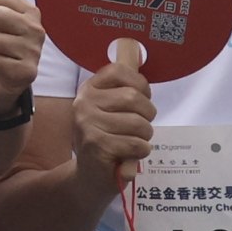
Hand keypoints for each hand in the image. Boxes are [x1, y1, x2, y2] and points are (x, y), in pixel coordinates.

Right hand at [76, 39, 154, 180]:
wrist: (88, 178)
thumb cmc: (107, 140)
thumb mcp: (110, 111)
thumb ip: (122, 90)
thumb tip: (135, 52)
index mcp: (89, 90)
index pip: (119, 71)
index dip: (140, 84)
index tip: (142, 98)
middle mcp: (83, 103)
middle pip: (134, 98)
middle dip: (148, 116)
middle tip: (140, 127)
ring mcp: (88, 125)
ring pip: (139, 124)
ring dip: (145, 137)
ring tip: (133, 142)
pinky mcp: (96, 145)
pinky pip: (137, 143)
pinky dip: (141, 151)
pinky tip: (129, 155)